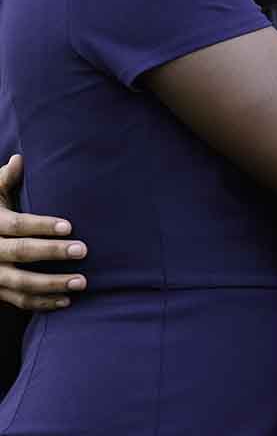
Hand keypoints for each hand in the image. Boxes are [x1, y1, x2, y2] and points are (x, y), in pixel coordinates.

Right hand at [0, 155, 87, 310]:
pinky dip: (43, 303)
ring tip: (83, 282)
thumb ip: (5, 180)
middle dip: (52, 253)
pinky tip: (67, 301)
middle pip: (21, 253)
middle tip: (83, 250)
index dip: (42, 226)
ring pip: (21, 284)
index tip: (69, 226)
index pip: (17, 225)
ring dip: (52, 285)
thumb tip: (19, 159)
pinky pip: (20, 301)